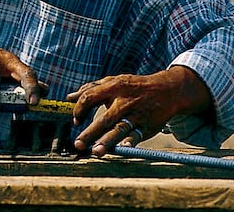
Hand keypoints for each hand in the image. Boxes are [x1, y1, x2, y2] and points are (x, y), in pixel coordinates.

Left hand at [67, 67, 210, 155]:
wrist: (166, 90)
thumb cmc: (132, 86)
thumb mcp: (112, 81)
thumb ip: (90, 89)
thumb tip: (68, 98)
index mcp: (113, 88)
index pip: (90, 97)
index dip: (79, 109)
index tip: (75, 120)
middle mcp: (124, 102)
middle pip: (104, 118)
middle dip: (90, 132)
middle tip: (78, 144)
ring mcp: (137, 115)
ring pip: (120, 129)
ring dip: (107, 141)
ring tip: (96, 152)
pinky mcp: (148, 126)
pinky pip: (138, 135)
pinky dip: (131, 142)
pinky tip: (124, 149)